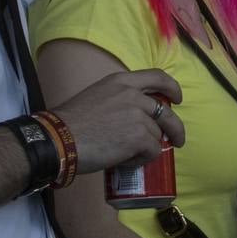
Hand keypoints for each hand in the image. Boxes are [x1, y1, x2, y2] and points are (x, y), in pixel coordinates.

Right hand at [52, 69, 186, 173]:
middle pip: (167, 112)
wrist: (60, 139)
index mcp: (122, 81)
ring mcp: (138, 115)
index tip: (177, 99)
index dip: (172, 88)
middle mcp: (133, 94)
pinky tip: (124, 160)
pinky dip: (141, 159)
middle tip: (177, 140)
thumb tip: (138, 116)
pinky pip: (152, 151)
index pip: (158, 76)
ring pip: (157, 135)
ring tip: (125, 154)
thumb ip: (120, 99)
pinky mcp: (139, 136)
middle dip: (176, 128)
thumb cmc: (72, 122)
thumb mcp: (98, 96)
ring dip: (145, 147)